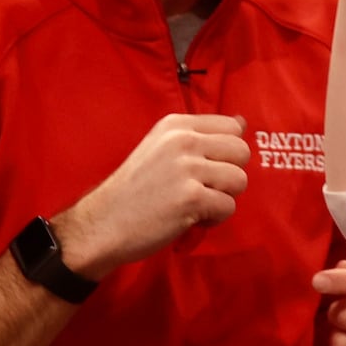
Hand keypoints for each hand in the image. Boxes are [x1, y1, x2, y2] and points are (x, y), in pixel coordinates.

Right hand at [55, 113, 250, 278]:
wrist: (103, 223)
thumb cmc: (135, 190)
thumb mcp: (162, 149)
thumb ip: (201, 137)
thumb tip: (243, 122)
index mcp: (176, 125)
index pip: (233, 127)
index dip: (226, 153)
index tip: (205, 168)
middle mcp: (183, 140)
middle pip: (242, 152)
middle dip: (229, 175)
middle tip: (203, 189)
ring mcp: (187, 168)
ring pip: (239, 180)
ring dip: (223, 198)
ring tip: (196, 204)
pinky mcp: (191, 198)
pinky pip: (228, 206)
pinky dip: (214, 218)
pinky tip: (190, 218)